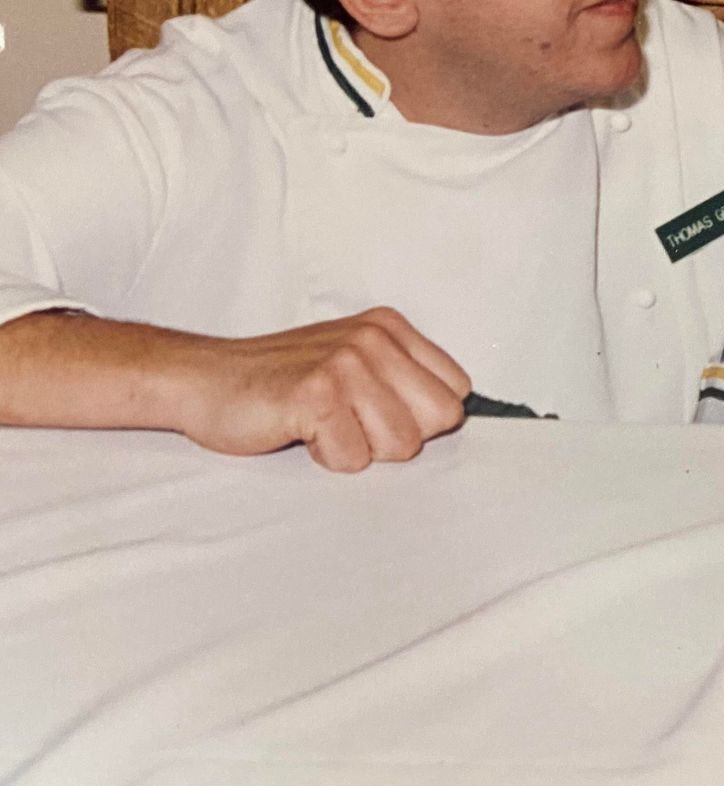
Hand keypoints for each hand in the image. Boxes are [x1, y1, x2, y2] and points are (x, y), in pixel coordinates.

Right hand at [178, 308, 470, 471]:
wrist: (205, 380)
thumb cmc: (282, 381)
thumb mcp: (355, 363)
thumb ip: (403, 380)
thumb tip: (453, 414)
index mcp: (390, 328)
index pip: (456, 390)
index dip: (421, 417)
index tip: (379, 414)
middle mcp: (374, 339)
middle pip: (440, 419)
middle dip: (398, 437)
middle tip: (349, 422)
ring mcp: (346, 363)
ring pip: (401, 444)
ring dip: (359, 448)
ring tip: (324, 424)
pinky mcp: (317, 393)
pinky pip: (354, 458)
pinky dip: (327, 457)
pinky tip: (302, 431)